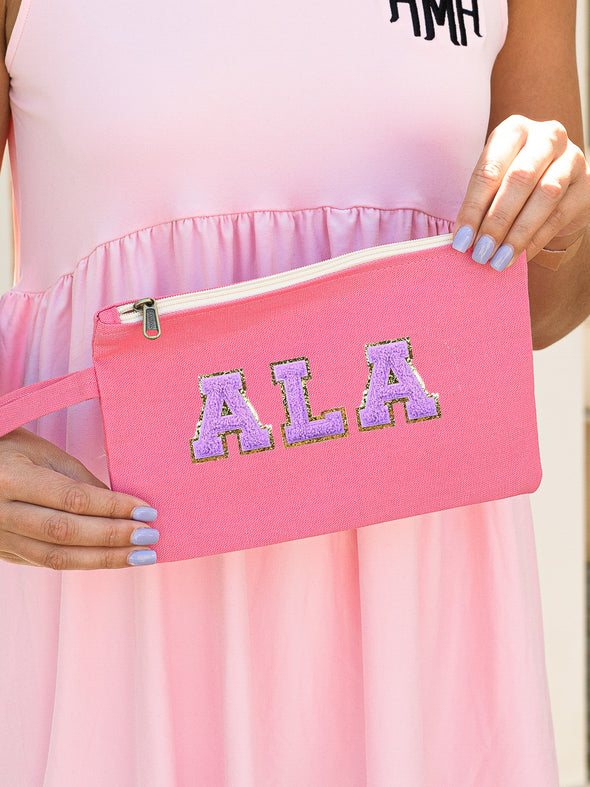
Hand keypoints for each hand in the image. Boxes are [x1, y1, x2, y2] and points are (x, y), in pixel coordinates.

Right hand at [0, 428, 159, 569]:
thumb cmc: (7, 450)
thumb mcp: (41, 452)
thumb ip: (79, 480)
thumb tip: (121, 506)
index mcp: (12, 478)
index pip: (72, 498)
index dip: (112, 507)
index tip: (146, 511)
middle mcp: (1, 512)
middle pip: (66, 532)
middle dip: (114, 537)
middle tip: (150, 537)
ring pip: (57, 557)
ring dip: (105, 559)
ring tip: (141, 556)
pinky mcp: (2, 553)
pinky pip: (47, 563)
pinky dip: (84, 562)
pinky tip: (112, 559)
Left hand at [451, 114, 589, 269]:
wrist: (556, 181)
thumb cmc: (512, 179)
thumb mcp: (494, 181)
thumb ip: (480, 203)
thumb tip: (463, 240)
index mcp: (514, 130)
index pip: (490, 169)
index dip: (473, 208)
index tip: (461, 240)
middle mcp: (546, 136)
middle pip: (520, 179)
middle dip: (497, 221)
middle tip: (480, 252)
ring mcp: (571, 158)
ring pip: (545, 195)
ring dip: (518, 233)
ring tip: (498, 259)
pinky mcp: (586, 185)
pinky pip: (559, 215)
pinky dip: (535, 240)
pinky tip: (518, 256)